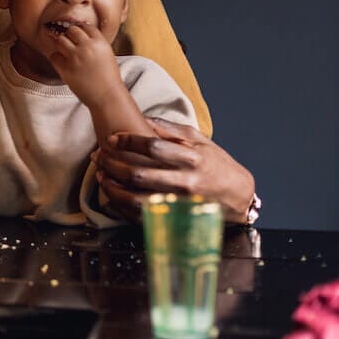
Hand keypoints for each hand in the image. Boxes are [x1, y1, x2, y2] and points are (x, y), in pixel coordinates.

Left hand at [46, 23, 123, 104]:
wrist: (108, 96)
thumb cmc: (109, 78)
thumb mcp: (107, 55)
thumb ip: (96, 44)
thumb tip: (81, 36)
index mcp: (100, 42)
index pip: (85, 26)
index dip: (80, 30)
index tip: (77, 36)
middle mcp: (87, 46)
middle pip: (71, 30)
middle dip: (69, 35)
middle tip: (70, 44)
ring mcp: (75, 57)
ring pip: (60, 40)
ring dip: (61, 45)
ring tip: (65, 53)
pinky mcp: (66, 68)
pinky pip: (54, 56)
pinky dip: (56, 58)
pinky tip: (62, 63)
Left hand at [95, 117, 255, 222]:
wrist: (238, 196)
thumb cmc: (217, 164)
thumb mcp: (200, 141)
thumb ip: (170, 130)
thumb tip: (143, 118)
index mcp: (192, 159)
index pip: (154, 148)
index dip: (129, 141)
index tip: (113, 138)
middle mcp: (185, 182)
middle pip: (139, 174)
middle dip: (113, 164)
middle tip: (100, 156)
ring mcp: (179, 204)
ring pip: (136, 198)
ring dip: (113, 187)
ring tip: (101, 176)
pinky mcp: (175, 219)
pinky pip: (141, 216)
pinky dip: (122, 206)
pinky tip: (113, 194)